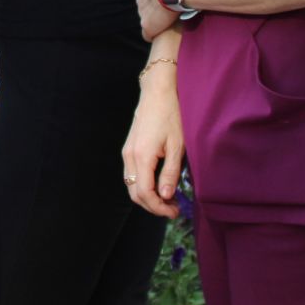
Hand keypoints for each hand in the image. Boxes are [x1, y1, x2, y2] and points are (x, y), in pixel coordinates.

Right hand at [122, 54, 184, 218]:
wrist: (158, 92)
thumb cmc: (171, 115)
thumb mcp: (177, 146)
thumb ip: (170, 173)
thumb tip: (165, 197)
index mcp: (141, 156)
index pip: (145, 193)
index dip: (159, 208)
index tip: (175, 212)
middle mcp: (129, 156)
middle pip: (135, 193)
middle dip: (153, 206)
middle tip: (174, 209)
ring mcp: (127, 152)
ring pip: (132, 185)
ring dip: (148, 197)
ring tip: (169, 198)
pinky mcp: (129, 149)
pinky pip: (133, 175)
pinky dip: (144, 185)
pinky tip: (160, 184)